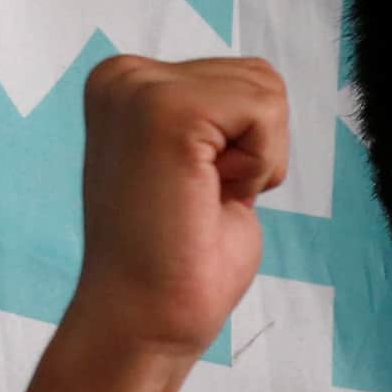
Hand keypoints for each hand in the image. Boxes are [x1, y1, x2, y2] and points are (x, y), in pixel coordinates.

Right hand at [61, 54, 288, 370]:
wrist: (147, 316)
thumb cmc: (183, 258)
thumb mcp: (206, 162)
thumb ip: (219, 120)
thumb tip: (263, 91)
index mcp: (129, 85)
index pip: (243, 80)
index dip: (247, 147)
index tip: (199, 189)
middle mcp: (124, 75)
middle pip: (261, 79)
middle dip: (257, 149)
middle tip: (203, 196)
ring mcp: (139, 88)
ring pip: (266, 91)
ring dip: (258, 158)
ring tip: (204, 195)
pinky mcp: (165, 109)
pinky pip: (265, 111)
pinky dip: (259, 163)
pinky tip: (212, 194)